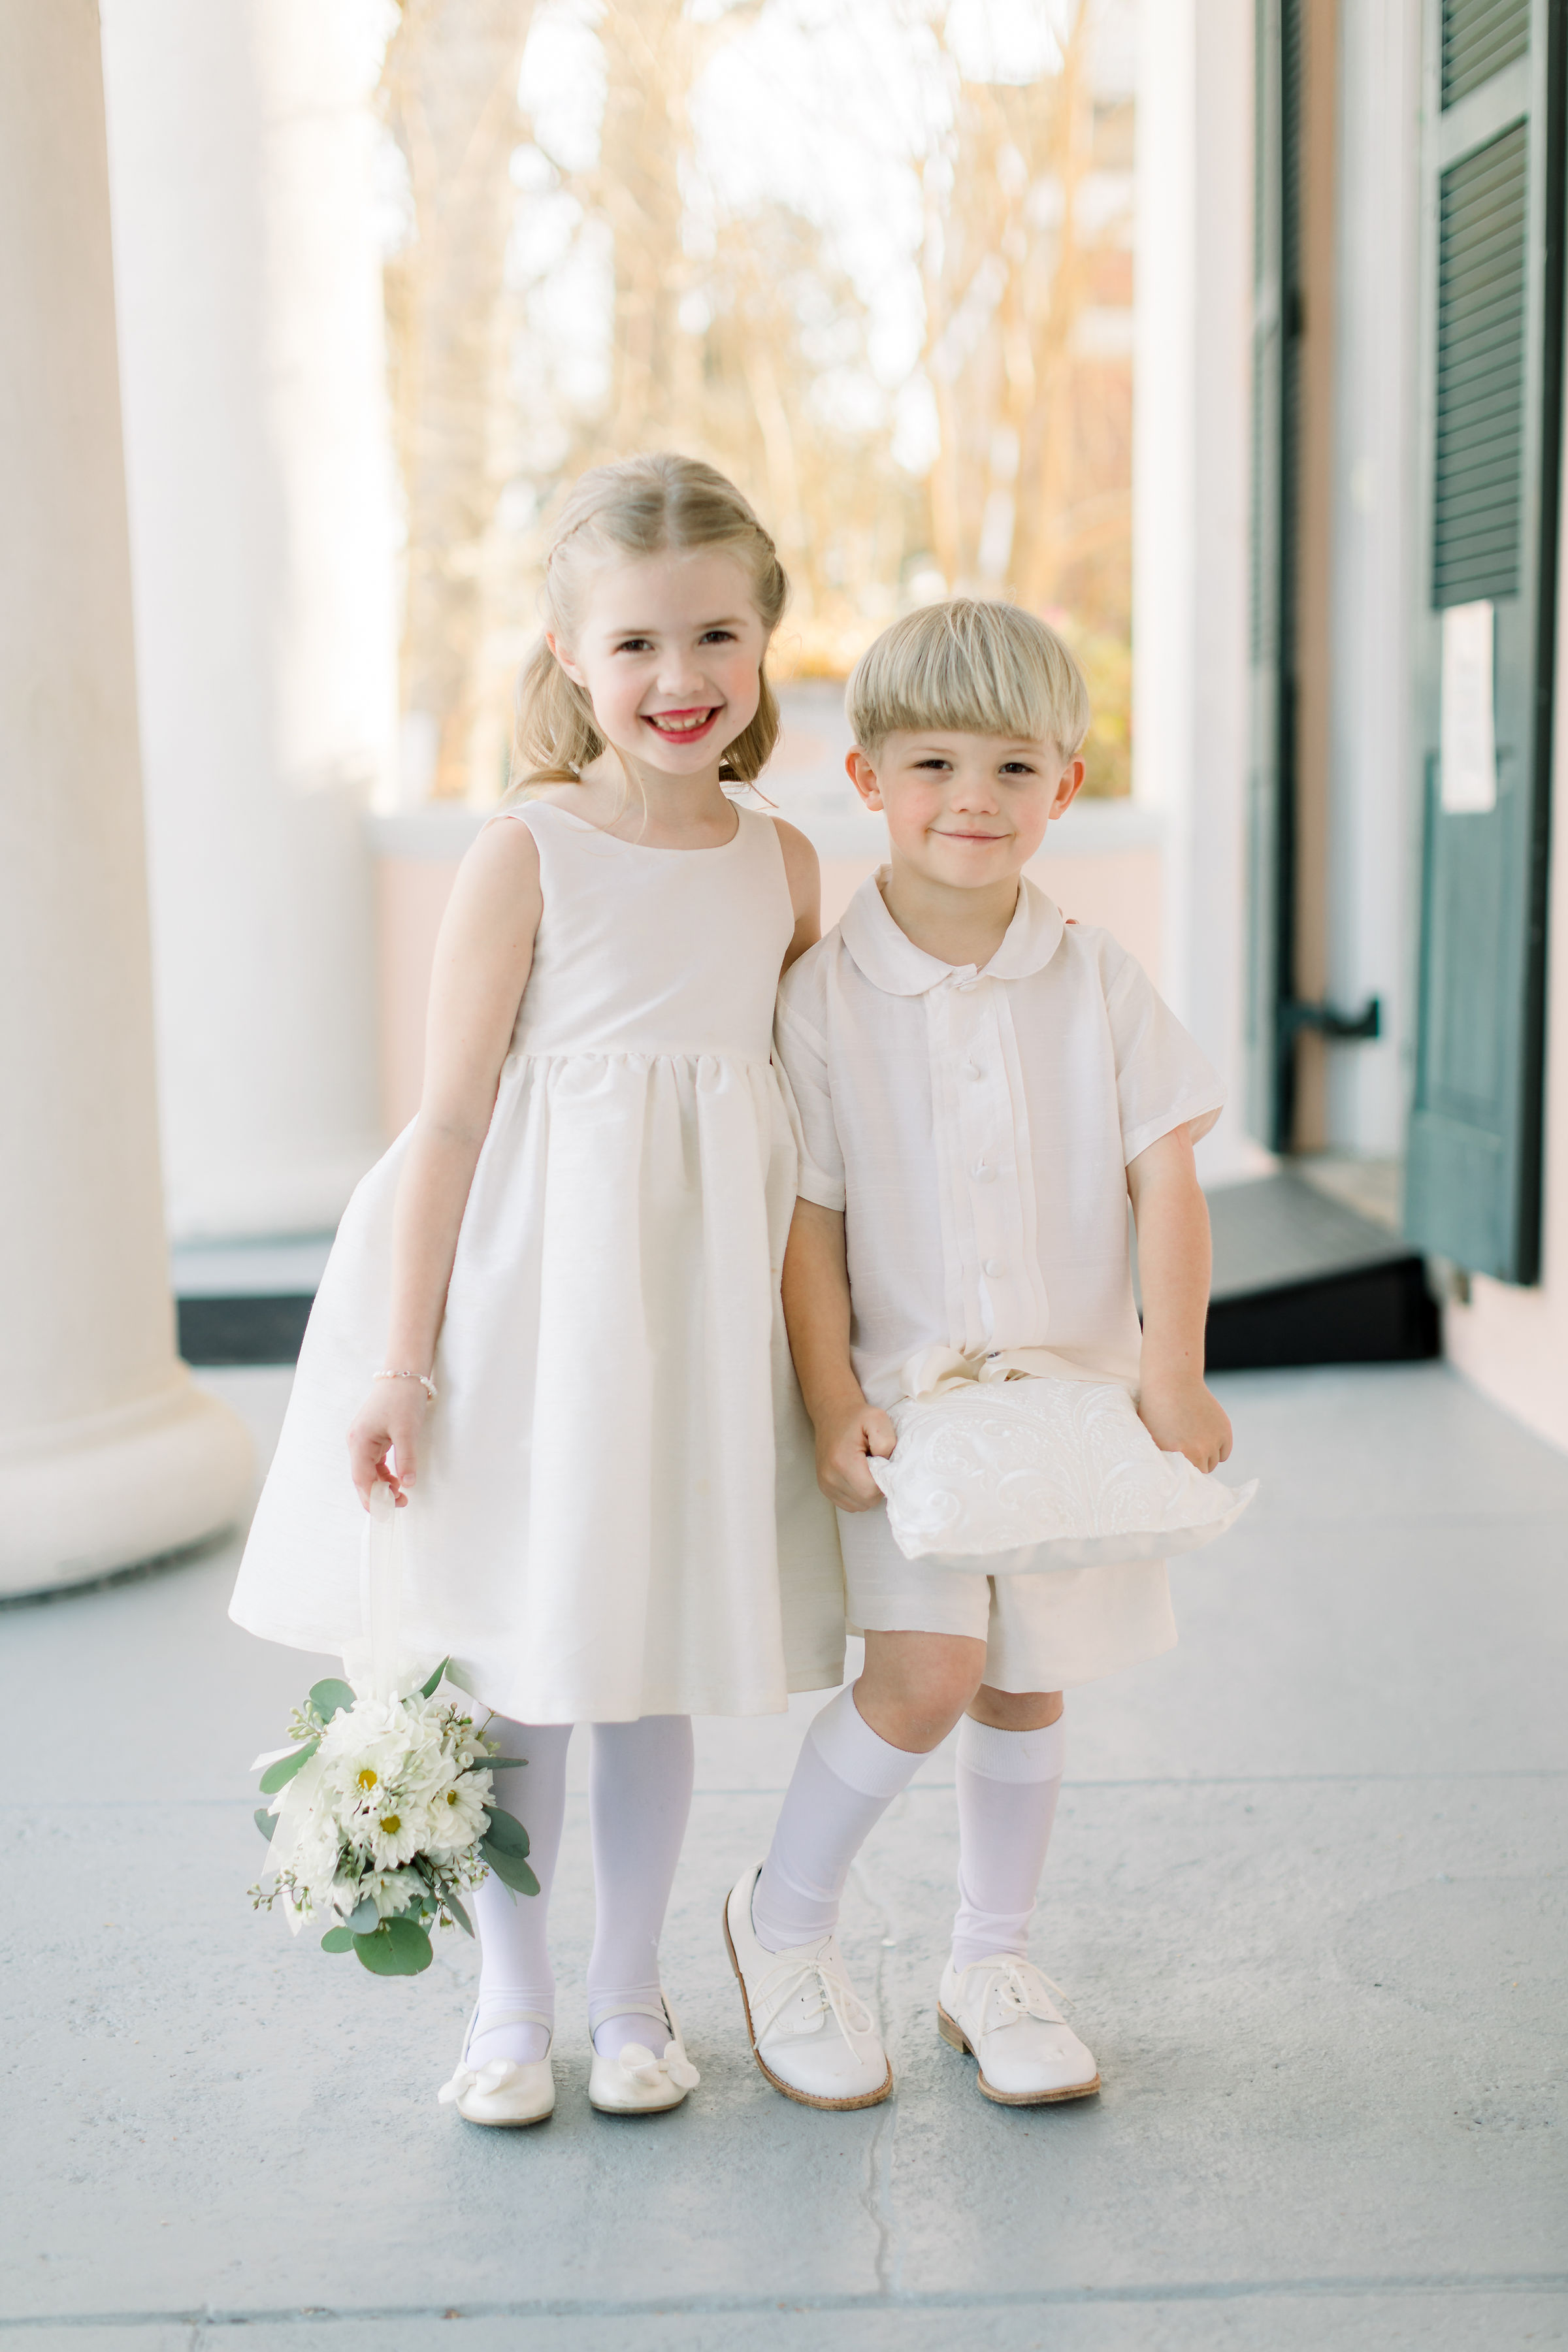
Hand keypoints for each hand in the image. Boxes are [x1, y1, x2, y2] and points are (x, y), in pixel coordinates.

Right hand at [346, 1379, 427, 1508]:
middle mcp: (357, 1442)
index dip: (373, 1498)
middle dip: (378, 1495)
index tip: (388, 1511)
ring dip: (383, 1485)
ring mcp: (363, 1439)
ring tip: (402, 1495)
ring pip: (369, 1471)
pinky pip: (374, 1462)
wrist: (404, 1374)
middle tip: (399, 1505)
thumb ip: (406, 1459)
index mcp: (360, 1441)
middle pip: (362, 1477)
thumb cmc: (403, 1400)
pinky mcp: (372, 1436)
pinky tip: (397, 1480)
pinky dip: (384, 1473)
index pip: (362, 1479)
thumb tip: (408, 1484)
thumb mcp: (407, 1431)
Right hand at [814, 1394, 896, 1510]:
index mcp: (842, 1462)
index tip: (882, 1462)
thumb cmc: (857, 1417)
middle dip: (876, 1486)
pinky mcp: (825, 1488)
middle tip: (876, 1464)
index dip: (883, 1479)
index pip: (871, 1491)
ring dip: (867, 1492)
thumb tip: (887, 1469)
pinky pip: (850, 1504)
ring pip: (859, 1505)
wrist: (833, 1414)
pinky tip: (858, 1475)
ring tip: (866, 1469)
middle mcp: (830, 1477)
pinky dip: (858, 1494)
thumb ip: (887, 1444)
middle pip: (866, 1501)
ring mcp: (825, 1485)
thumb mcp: (878, 1419)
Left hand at [1136, 1368, 1231, 1473]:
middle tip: (1184, 1457)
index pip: (1184, 1481)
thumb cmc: (1155, 1411)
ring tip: (1192, 1444)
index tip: (1177, 1475)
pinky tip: (1205, 1440)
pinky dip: (1217, 1449)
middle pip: (1200, 1473)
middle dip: (1193, 1467)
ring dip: (1205, 1458)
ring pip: (1212, 1462)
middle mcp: (1198, 1452)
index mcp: (1176, 1457)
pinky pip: (1224, 1452)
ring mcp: (1213, 1441)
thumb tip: (1163, 1480)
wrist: (1172, 1383)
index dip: (1181, 1478)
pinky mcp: (1224, 1431)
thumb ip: (1161, 1461)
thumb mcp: (1150, 1439)